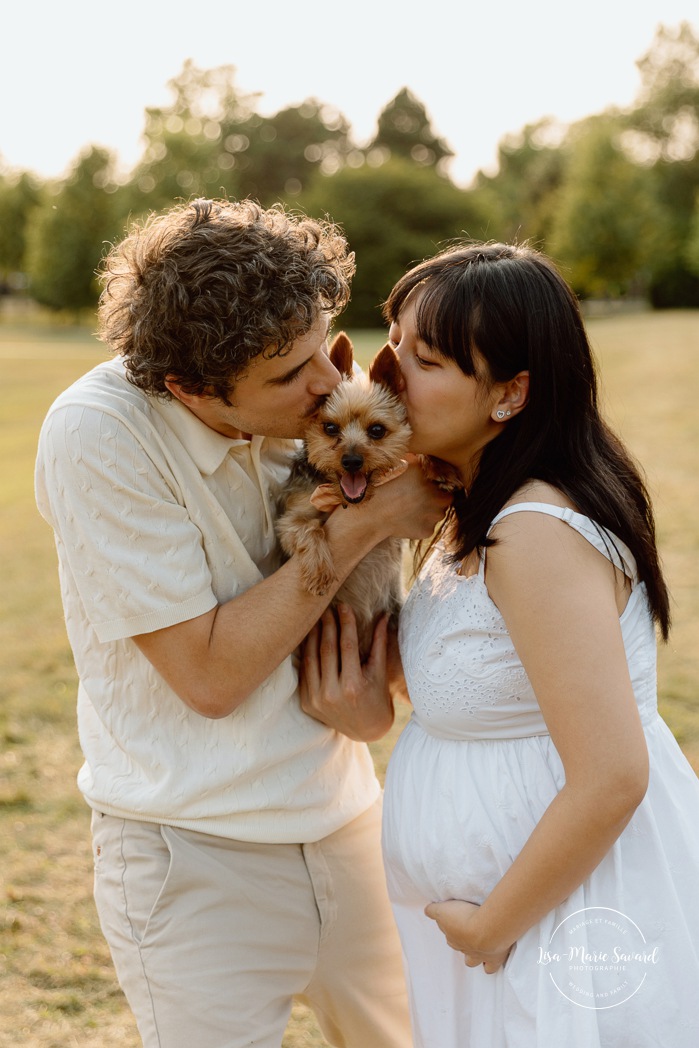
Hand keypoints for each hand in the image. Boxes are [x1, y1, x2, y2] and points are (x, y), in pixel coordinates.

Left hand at [299, 604, 393, 740]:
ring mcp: (316, 700)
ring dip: (312, 635)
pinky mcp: (306, 703)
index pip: (347, 645)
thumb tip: (384, 615)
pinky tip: (307, 638)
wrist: (366, 730)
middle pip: (327, 649)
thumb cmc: (377, 698)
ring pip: (311, 658)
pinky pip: (304, 672)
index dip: (346, 623)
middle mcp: (332, 694)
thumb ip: (379, 643)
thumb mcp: (379, 672)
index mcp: (353, 685)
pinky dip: (305, 654)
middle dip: (327, 625)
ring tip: (315, 618)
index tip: (344, 606)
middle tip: (326, 607)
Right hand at [368, 456, 451, 540]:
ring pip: (437, 515)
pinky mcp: (428, 532)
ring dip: (430, 513)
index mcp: (436, 484)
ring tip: (412, 510)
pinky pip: (428, 528)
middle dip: (435, 501)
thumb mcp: (407, 468)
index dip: (437, 488)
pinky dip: (421, 525)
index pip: (447, 488)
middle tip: (419, 500)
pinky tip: (408, 520)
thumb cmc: (389, 489)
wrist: (377, 514)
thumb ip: (419, 461)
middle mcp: (440, 501)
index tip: (426, 489)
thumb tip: (421, 456)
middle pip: (444, 502)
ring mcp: (435, 518)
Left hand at [425, 900, 511, 973]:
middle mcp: (463, 948)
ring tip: (477, 950)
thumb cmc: (464, 917)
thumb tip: (426, 911)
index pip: (448, 934)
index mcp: (452, 937)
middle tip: (467, 932)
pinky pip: (490, 968)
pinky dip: (490, 965)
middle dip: (461, 942)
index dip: (451, 928)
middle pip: (459, 947)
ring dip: (473, 957)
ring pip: (471, 962)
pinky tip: (493, 960)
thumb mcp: (442, 910)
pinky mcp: (493, 959)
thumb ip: (433, 910)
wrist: (486, 930)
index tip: (455, 920)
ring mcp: (478, 956)